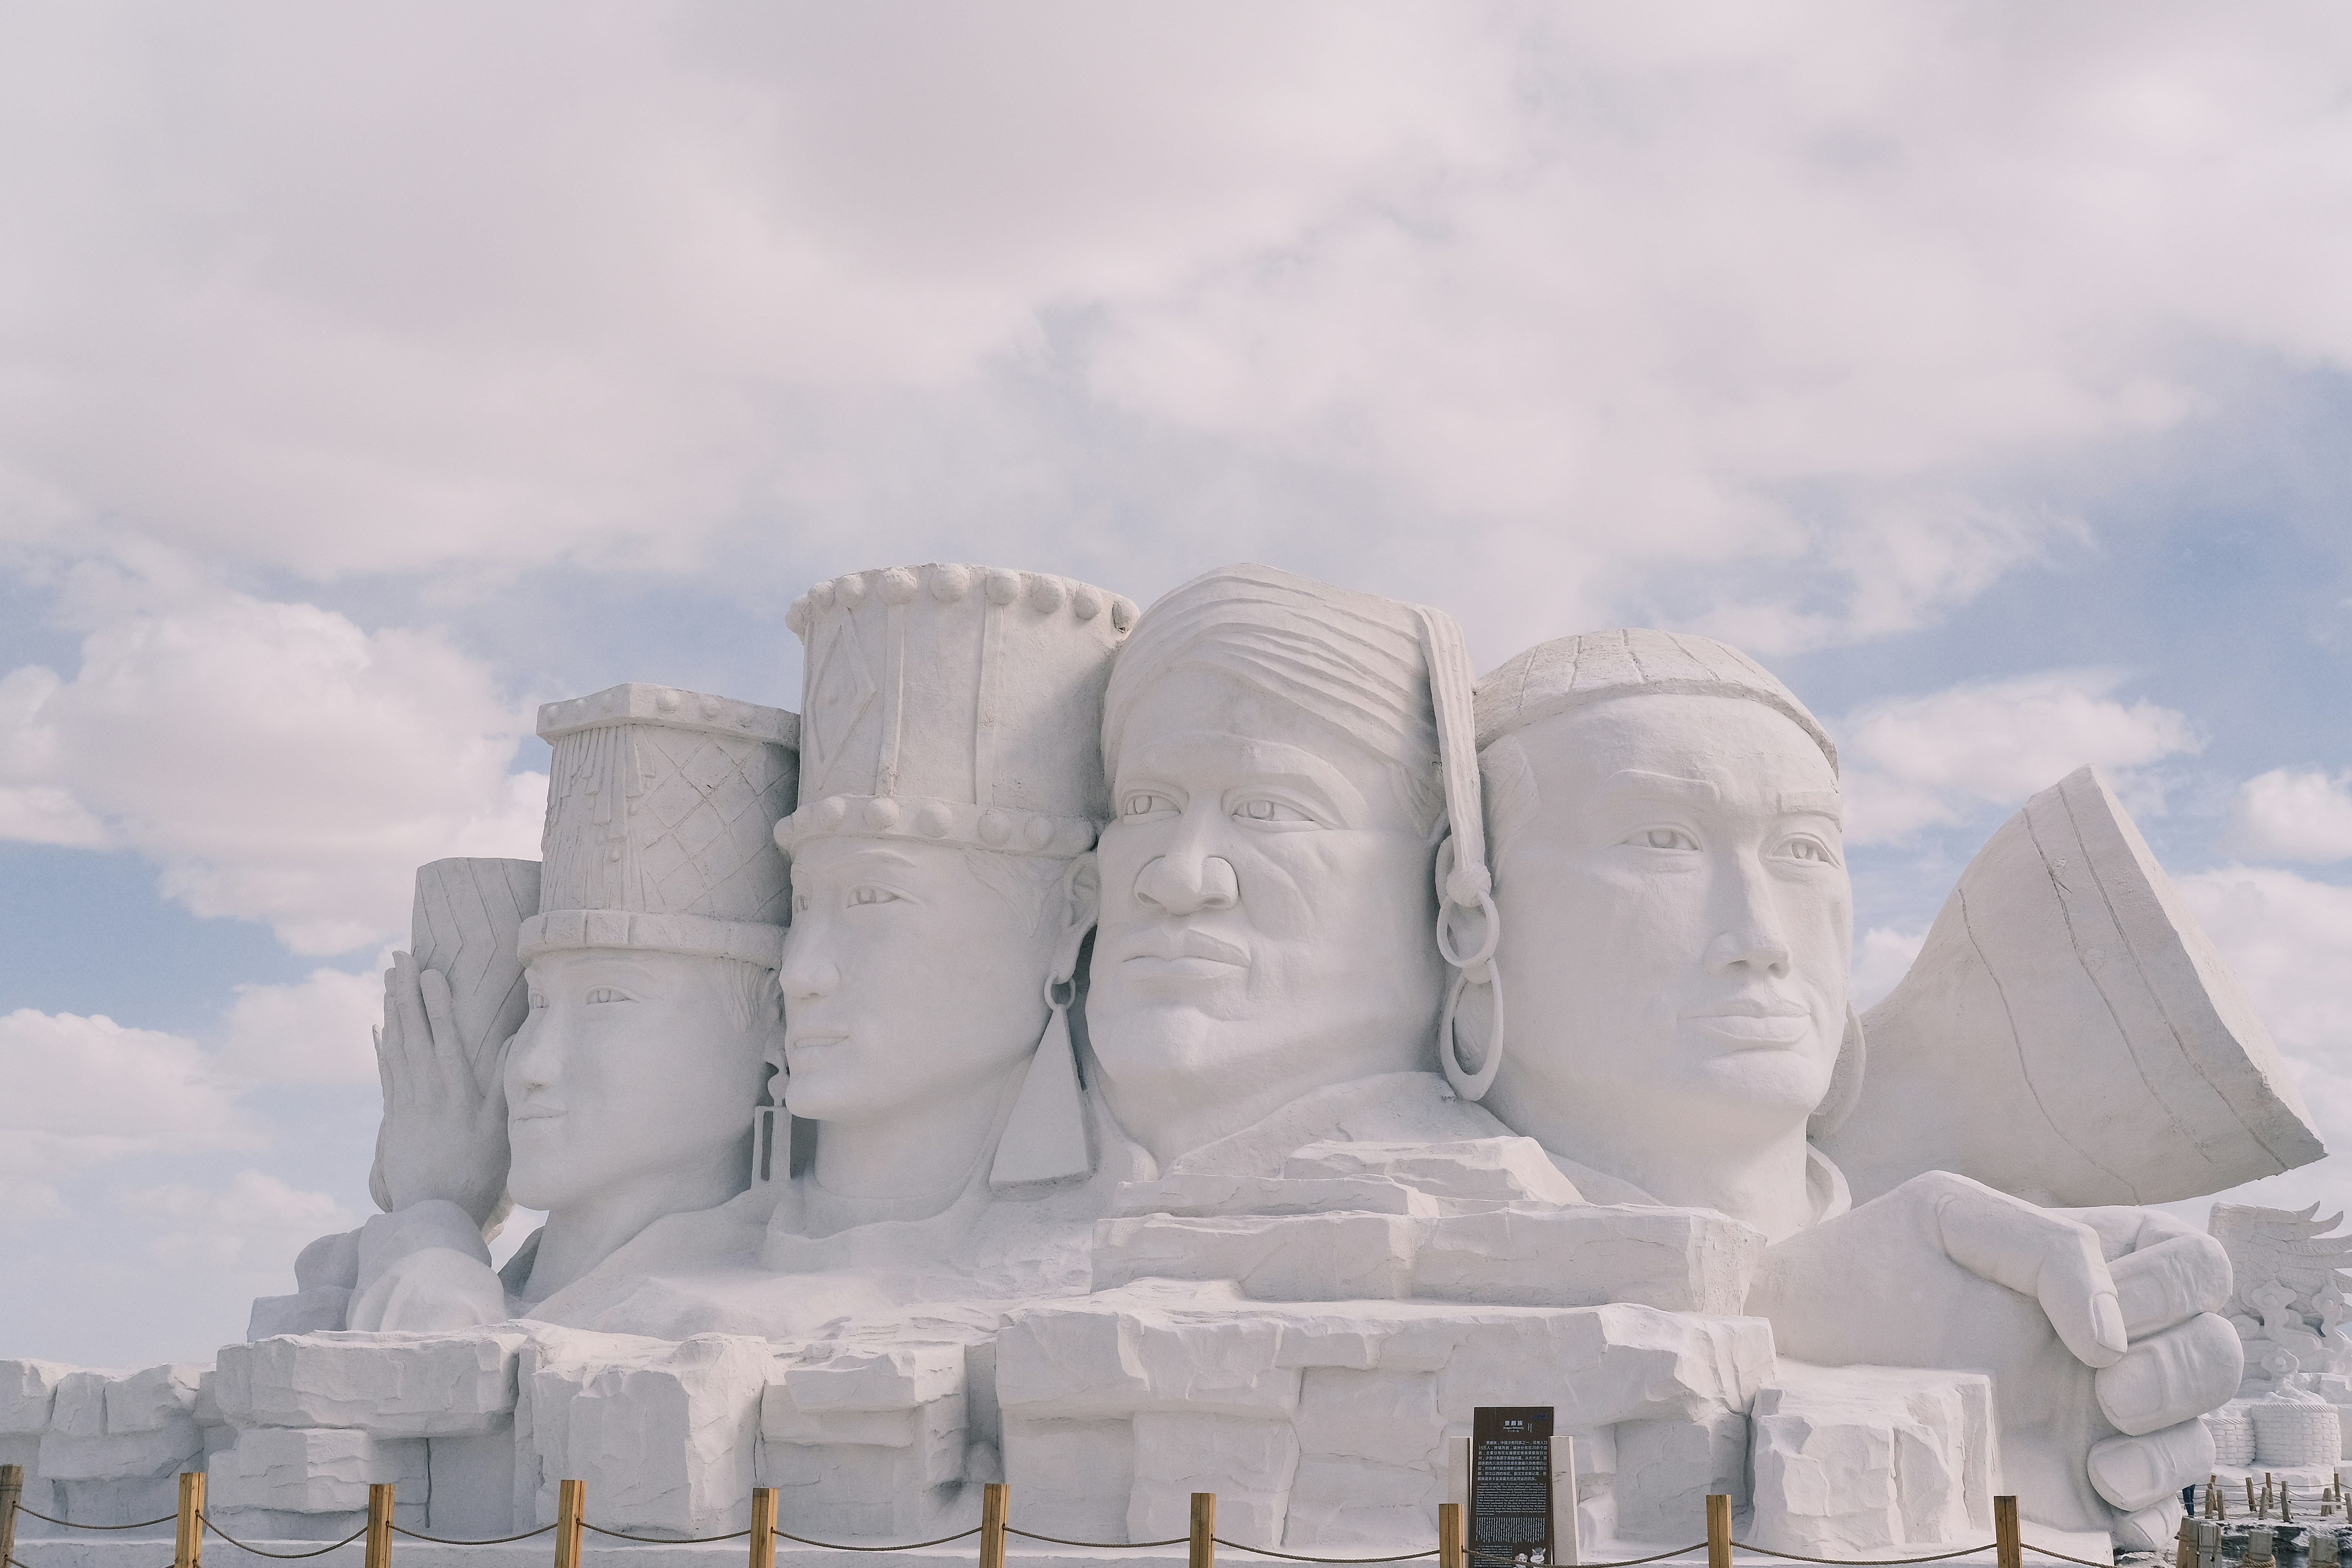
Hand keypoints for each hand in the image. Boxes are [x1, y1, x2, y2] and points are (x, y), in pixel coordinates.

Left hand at [369, 951, 510, 1229]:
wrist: (432, 1213)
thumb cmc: (477, 1173)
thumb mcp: (499, 1132)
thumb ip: (504, 1085)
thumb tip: (516, 1041)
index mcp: (455, 1093)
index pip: (444, 1037)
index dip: (436, 1002)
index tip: (429, 971)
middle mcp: (426, 1092)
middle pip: (413, 1033)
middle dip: (405, 993)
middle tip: (398, 958)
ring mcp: (406, 1104)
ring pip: (396, 1047)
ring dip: (392, 1011)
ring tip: (388, 981)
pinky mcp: (395, 1119)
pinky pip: (386, 1073)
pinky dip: (382, 1047)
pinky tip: (379, 1029)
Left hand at [1751, 1171, 2240, 1543]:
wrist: (1799, 1346)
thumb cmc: (1866, 1268)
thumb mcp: (1948, 1213)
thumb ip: (2047, 1245)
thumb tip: (2112, 1334)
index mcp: (2092, 1267)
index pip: (2197, 1265)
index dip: (2177, 1288)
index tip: (2104, 1317)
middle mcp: (2109, 1342)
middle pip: (2217, 1354)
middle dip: (2183, 1372)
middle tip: (2105, 1386)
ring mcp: (2095, 1418)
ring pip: (2201, 1435)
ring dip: (2173, 1448)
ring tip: (2101, 1453)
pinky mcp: (2070, 1484)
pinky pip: (2155, 1510)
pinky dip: (2150, 1507)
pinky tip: (2099, 1491)